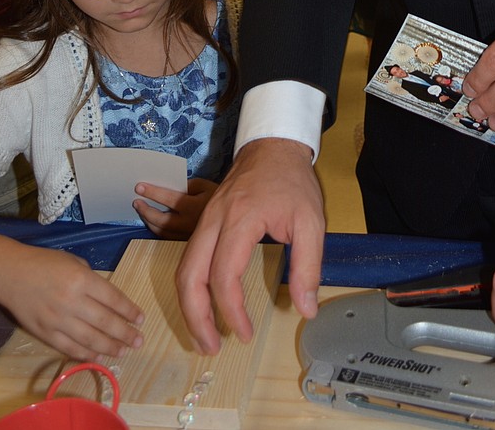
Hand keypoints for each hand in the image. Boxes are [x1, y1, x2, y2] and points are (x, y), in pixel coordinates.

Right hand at [0, 245, 144, 358]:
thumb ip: (91, 280)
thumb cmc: (44, 263)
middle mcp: (72, 301)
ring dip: (110, 347)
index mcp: (82, 279)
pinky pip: (70, 348)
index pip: (113, 299)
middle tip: (139, 340)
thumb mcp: (73, 262)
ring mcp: (58, 320)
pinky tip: (98, 356)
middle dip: (125, 333)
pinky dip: (86, 354)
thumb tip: (107, 299)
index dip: (129, 311)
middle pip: (106, 322)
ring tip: (124, 350)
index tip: (141, 319)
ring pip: (90, 339)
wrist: (10, 274)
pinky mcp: (45, 333)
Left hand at [133, 177, 217, 237]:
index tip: (139, 187)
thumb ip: (187, 185)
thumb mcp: (205, 185)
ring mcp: (187, 235)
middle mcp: (188, 224)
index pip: (168, 198)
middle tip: (136, 201)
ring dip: (148, 220)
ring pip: (161, 231)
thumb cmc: (218, 197)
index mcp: (193, 207)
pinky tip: (151, 221)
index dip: (152, 192)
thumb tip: (170, 188)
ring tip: (141, 210)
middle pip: (160, 219)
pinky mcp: (186, 242)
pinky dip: (156, 229)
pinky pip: (166, 237)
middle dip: (145, 210)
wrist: (233, 218)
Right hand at [175, 138, 324, 353]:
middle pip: (189, 275)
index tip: (246, 334)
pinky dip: (190, 287)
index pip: (223, 275)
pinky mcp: (204, 220)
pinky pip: (188, 258)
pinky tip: (203, 305)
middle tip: (211, 348)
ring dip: (189, 305)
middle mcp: (213, 220)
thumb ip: (308, 265)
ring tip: (204, 335)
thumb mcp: (311, 221)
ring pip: (182, 267)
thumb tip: (305, 310)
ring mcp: (204, 218)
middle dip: (195, 317)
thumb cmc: (292, 183)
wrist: (272, 146)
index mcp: (239, 220)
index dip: (231, 311)